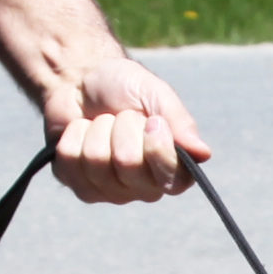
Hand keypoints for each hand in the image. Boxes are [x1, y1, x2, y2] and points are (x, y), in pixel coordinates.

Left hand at [44, 45, 212, 205]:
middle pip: (127, 163)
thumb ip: (180, 122)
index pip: (172, 177)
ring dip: (96, 129)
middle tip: (121, 116)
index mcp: (174, 168)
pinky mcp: (81, 188)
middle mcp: (146, 187)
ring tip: (100, 122)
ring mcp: (111, 192)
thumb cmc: (124, 88)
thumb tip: (202, 153)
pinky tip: (81, 132)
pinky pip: (70, 162)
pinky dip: (74, 135)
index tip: (151, 120)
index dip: (157, 145)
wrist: (81, 82)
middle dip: (121, 127)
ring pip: (95, 161)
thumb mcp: (155, 93)